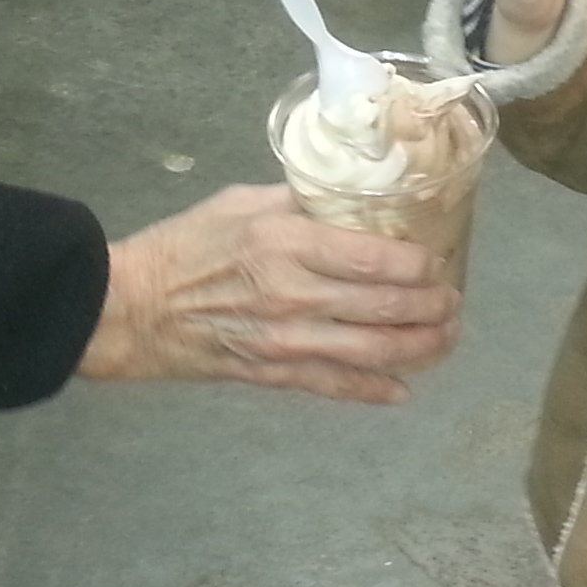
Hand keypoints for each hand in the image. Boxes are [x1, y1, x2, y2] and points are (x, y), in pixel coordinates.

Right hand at [79, 184, 458, 404]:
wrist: (133, 308)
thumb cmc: (185, 246)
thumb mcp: (241, 203)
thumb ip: (299, 202)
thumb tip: (347, 196)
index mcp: (287, 242)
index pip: (376, 258)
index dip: (420, 264)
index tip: (438, 260)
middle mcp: (295, 294)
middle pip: (387, 307)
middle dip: (433, 307)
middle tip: (453, 301)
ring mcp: (287, 340)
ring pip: (374, 351)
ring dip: (420, 348)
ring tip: (444, 338)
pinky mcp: (275, 374)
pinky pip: (336, 385)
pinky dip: (375, 390)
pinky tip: (403, 389)